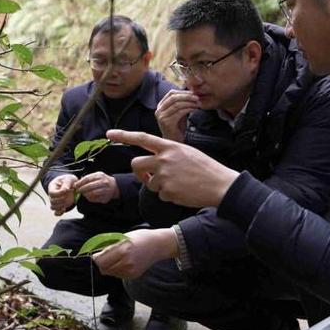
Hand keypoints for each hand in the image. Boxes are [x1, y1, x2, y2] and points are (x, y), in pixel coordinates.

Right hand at [48, 174, 76, 215]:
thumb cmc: (69, 180)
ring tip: (66, 202)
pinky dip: (59, 213)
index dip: (58, 193)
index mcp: (52, 187)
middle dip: (60, 200)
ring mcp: (56, 201)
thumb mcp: (69, 178)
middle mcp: (52, 195)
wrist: (72, 183)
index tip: (66, 191)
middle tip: (67, 196)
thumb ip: (66, 183)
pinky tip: (64, 209)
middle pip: (52, 201)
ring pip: (53, 207)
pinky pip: (56, 212)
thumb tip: (65, 190)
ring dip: (60, 206)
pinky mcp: (60, 205)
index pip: (51, 193)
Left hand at [74, 172, 118, 203]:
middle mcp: (103, 182)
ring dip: (85, 194)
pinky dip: (90, 198)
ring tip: (83, 193)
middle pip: (89, 186)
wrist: (114, 186)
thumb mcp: (96, 176)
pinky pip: (95, 199)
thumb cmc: (103, 180)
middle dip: (81, 189)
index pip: (87, 179)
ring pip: (92, 193)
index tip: (75, 185)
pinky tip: (89, 196)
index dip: (80, 183)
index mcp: (100, 176)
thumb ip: (87, 178)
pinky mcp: (105, 197)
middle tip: (78, 190)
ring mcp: (105, 190)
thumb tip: (77, 183)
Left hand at [93, 228, 177, 278]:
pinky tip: (124, 262)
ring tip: (117, 258)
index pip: (101, 260)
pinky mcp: (133, 275)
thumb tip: (95, 254)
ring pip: (110, 273)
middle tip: (104, 256)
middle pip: (103, 268)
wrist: (158, 245)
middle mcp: (126, 262)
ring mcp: (131, 270)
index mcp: (123, 250)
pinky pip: (118, 275)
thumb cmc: (141, 237)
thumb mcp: (124, 237)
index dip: (96, 257)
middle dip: (101, 263)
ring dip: (109, 266)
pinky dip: (117, 269)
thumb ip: (110, 246)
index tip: (96, 254)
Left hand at [106, 129, 238, 207]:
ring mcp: (165, 176)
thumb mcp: (187, 152)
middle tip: (148, 177)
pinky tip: (183, 192)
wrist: (220, 185)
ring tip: (178, 184)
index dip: (124, 135)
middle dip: (139, 172)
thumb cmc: (206, 168)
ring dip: (158, 186)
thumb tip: (153, 163)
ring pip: (148, 183)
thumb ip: (168, 154)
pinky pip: (160, 195)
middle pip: (136, 163)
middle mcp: (164, 159)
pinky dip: (169, 196)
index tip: (109, 134)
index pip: (142, 138)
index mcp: (170, 146)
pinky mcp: (167, 192)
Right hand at [155, 89, 199, 141]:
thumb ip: (182, 103)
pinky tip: (194, 109)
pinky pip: (179, 112)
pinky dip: (188, 109)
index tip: (193, 93)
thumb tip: (192, 93)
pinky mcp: (166, 122)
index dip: (183, 92)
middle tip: (197, 97)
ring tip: (197, 103)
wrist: (174, 141)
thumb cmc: (178, 127)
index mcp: (161, 106)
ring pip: (177, 104)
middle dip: (187, 96)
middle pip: (174, 97)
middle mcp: (159, 110)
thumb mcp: (179, 112)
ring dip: (189, 103)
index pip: (171, 93)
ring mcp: (161, 116)